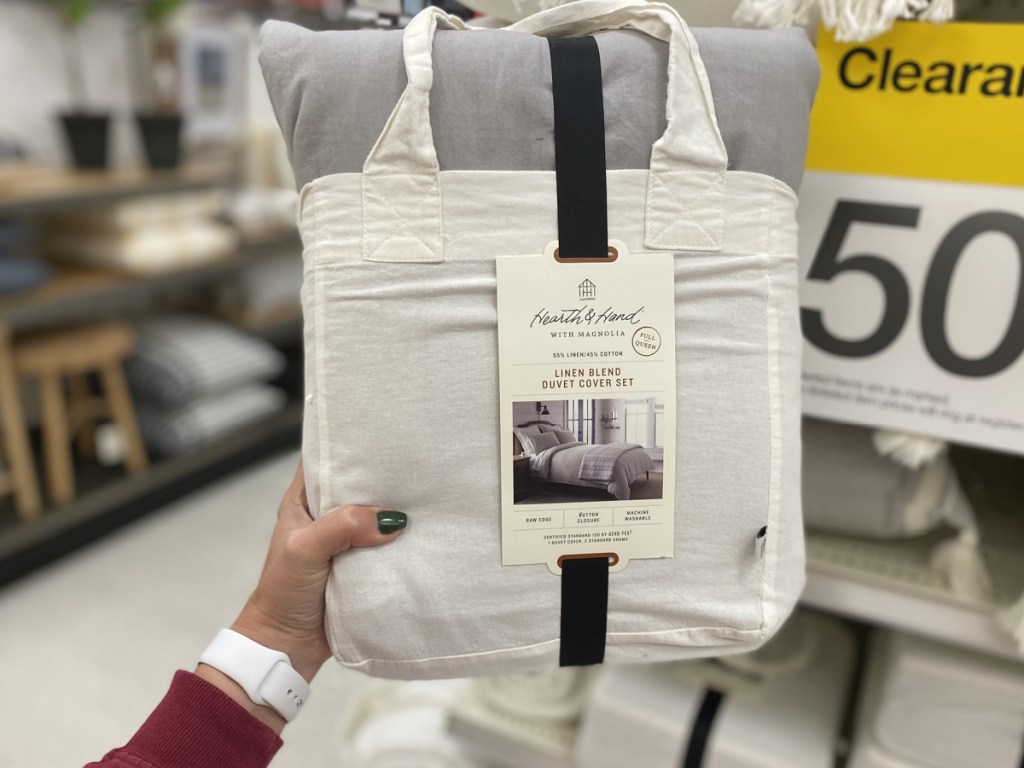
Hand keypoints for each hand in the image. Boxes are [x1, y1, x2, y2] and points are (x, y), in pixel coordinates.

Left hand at [197, 461, 405, 731]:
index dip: (348, 440)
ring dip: (397, 507)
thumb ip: (341, 527)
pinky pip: (386, 544)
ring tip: (431, 487)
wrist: (286, 648)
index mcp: (302, 500)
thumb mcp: (304, 550)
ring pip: (375, 513)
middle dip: (384, 473)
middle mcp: (326, 515)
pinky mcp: (362, 564)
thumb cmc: (283, 594)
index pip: (325, 457)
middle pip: (359, 484)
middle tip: (418, 457)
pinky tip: (427, 527)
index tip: (381, 428)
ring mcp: (345, 540)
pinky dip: (402, 538)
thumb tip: (390, 518)